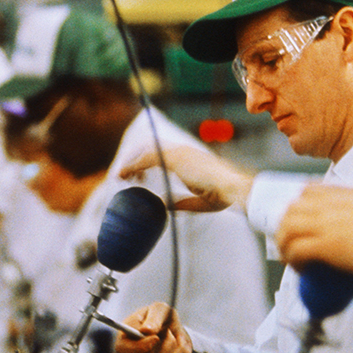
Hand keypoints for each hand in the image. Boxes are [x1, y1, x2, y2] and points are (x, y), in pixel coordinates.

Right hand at [115, 303, 191, 352]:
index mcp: (124, 335)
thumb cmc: (162, 317)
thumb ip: (154, 318)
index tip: (156, 338)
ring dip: (173, 350)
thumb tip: (146, 330)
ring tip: (173, 337)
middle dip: (161, 349)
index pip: (121, 348)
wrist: (174, 329)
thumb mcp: (160, 310)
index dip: (140, 346)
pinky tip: (176, 347)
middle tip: (169, 334)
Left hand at [119, 145, 252, 211]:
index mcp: (191, 159)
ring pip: (147, 151)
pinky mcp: (175, 157)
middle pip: (152, 148)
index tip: (139, 179)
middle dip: (137, 160)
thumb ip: (181, 202)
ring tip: (120, 176)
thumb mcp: (199, 203)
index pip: (164, 154)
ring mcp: (179, 152)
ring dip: (132, 162)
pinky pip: (147, 158)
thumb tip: (163, 204)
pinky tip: (125, 174)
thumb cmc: (223, 195)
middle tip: (127, 177)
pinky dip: (134, 165)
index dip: (148, 164)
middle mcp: (184, 151)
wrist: (232, 188)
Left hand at [275, 185, 352, 290]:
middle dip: (286, 226)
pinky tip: (300, 269)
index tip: (300, 221)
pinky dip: (293, 259)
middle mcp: (333, 205)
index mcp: (346, 194)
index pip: (308, 190)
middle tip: (291, 244)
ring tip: (291, 259)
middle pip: (292, 207)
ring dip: (284, 244)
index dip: (298, 205)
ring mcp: (328, 224)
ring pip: (288, 227)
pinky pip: (296, 249)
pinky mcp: (326, 245)